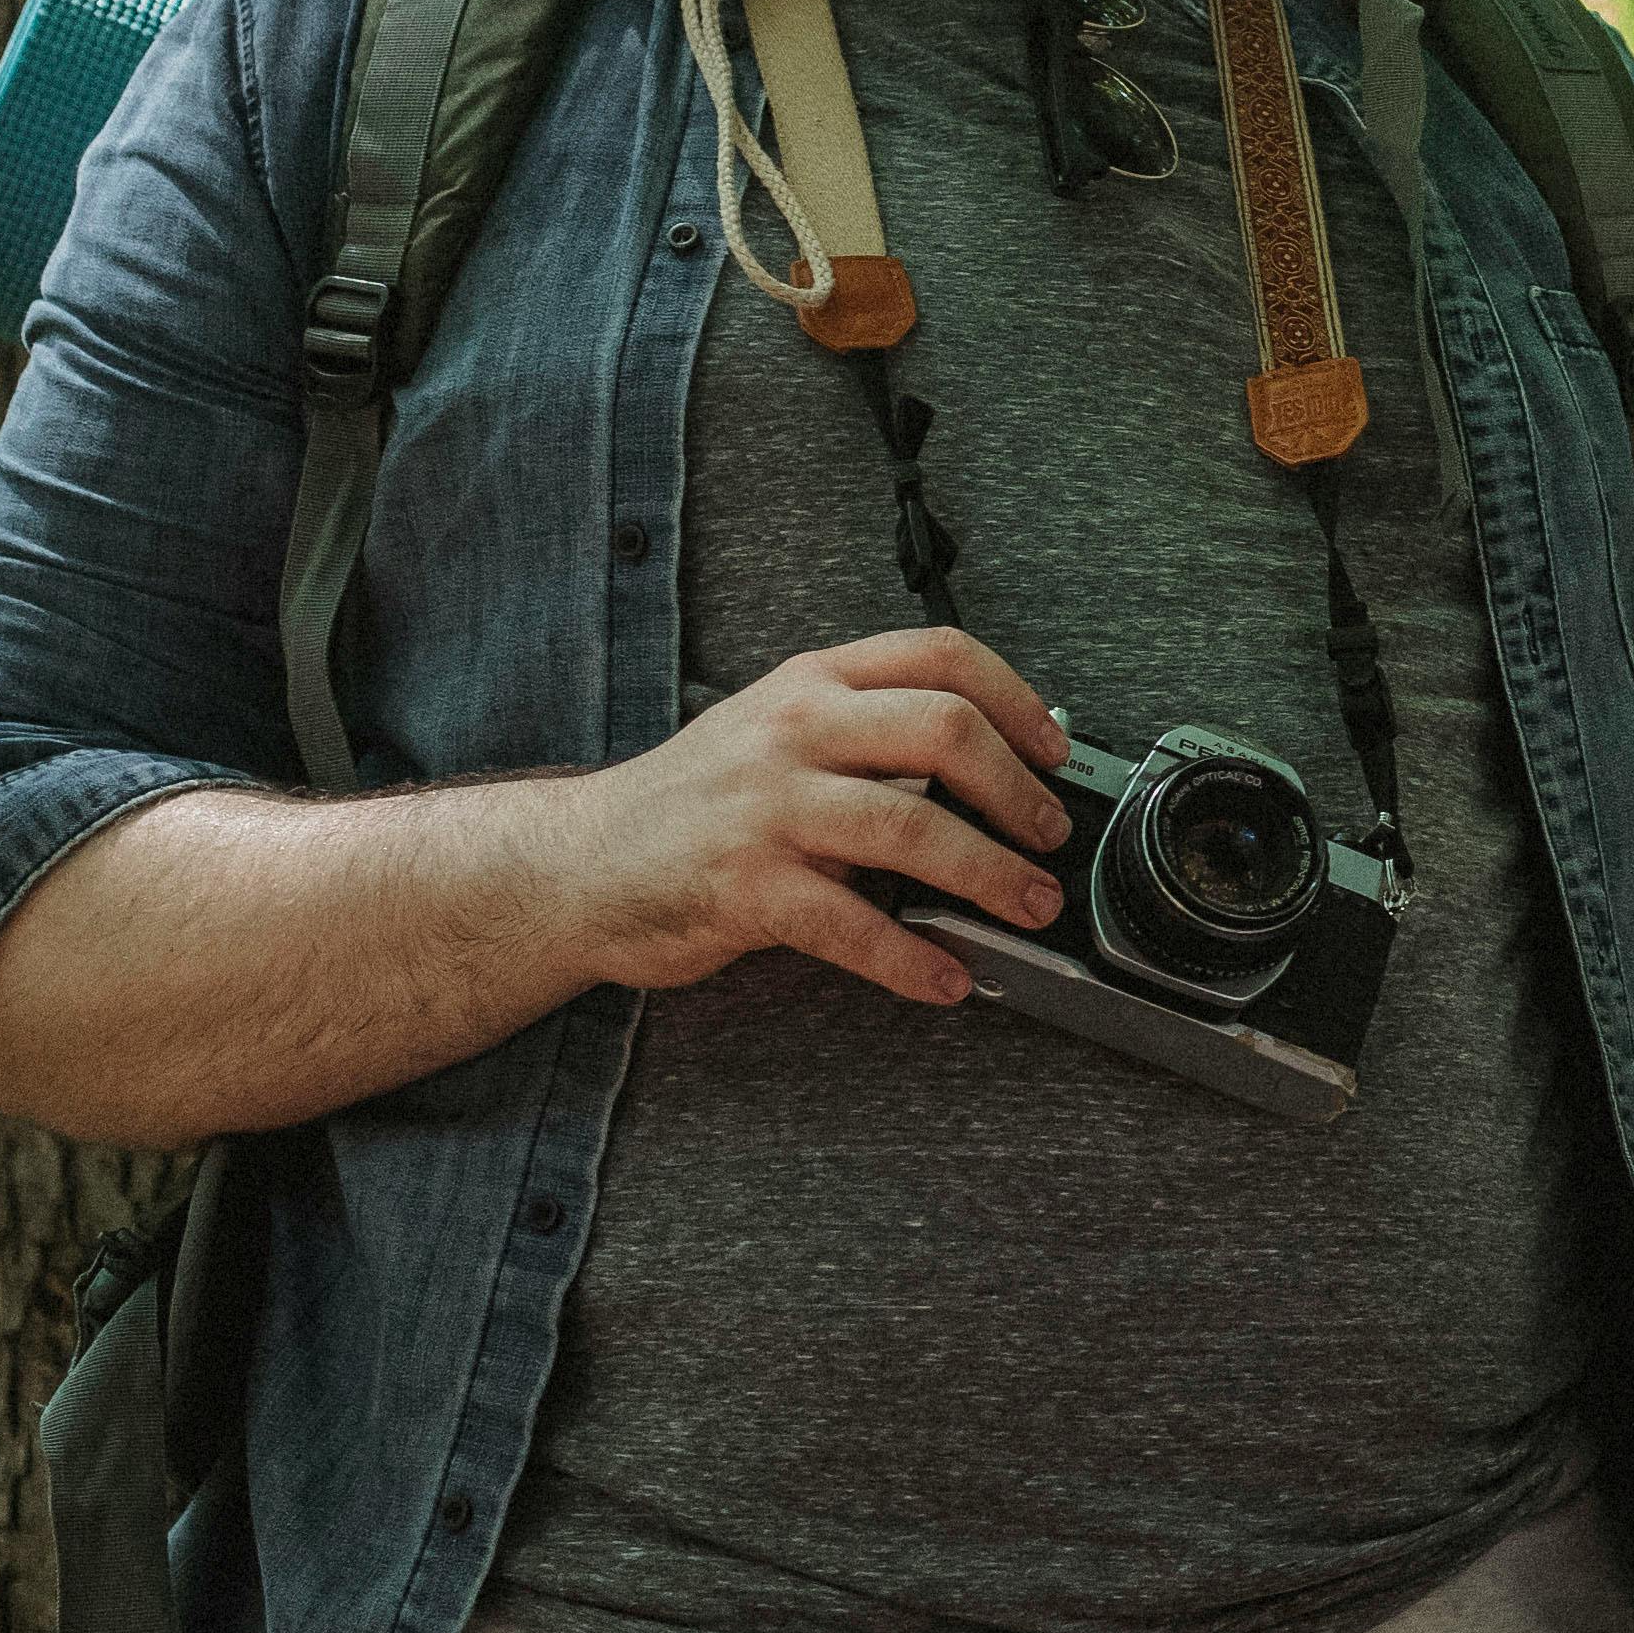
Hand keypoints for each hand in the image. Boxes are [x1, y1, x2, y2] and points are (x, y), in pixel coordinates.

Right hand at [551, 627, 1075, 1006]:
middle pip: (946, 731)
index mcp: (814, 683)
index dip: (1017, 699)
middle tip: (1049, 837)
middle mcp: (795, 730)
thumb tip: (985, 767)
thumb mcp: (776, 731)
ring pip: (913, 828)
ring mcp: (769, 807)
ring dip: (990, 876)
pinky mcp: (746, 887)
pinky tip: (946, 977)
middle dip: (1018, 792)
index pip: (941, 655)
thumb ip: (866, 734)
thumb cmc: (692, 803)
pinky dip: (913, 958)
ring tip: (1027, 908)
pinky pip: (853, 924)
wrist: (579, 861)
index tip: (1054, 750)